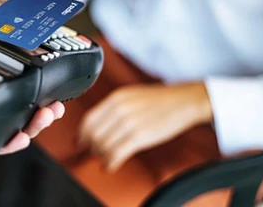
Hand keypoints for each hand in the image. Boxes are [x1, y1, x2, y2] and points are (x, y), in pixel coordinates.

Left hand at [78, 83, 212, 170]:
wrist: (183, 102)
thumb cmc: (159, 101)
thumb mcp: (130, 96)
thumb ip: (112, 107)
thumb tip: (97, 123)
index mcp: (116, 98)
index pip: (88, 118)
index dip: (81, 134)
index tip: (79, 142)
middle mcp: (119, 109)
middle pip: (93, 134)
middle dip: (90, 147)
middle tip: (93, 153)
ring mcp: (129, 122)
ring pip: (102, 145)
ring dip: (100, 156)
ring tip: (105, 159)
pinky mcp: (139, 136)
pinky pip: (116, 154)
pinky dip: (110, 163)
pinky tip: (110, 166)